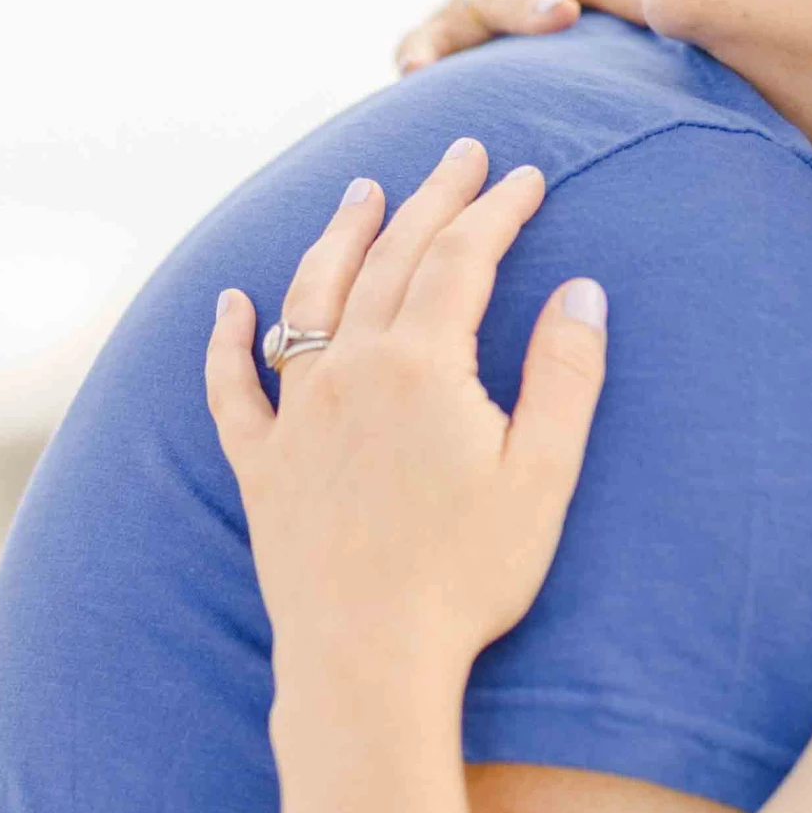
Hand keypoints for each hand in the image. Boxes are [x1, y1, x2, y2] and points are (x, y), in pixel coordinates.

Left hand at [206, 144, 609, 691]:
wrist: (367, 659)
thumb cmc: (468, 577)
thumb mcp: (543, 475)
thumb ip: (565, 376)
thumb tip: (583, 291)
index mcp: (422, 364)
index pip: (461, 258)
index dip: (497, 209)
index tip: (527, 174)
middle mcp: (349, 371)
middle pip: (388, 259)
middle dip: (429, 199)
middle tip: (458, 154)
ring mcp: (296, 416)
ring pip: (308, 299)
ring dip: (336, 238)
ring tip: (359, 193)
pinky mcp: (261, 468)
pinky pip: (234, 388)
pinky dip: (228, 340)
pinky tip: (228, 305)